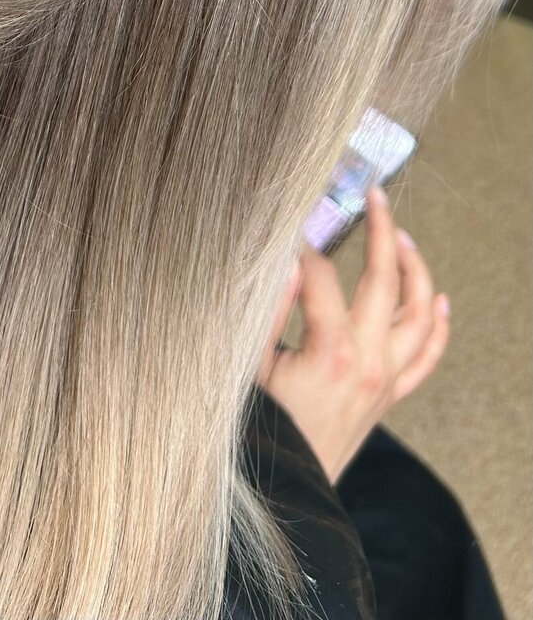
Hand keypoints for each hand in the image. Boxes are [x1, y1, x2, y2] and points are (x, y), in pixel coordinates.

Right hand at [257, 186, 450, 482]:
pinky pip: (429, 357)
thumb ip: (267, 311)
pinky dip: (441, 325)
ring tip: (402, 236)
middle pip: (386, 281)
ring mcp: (386, 380)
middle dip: (381, 230)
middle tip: (374, 196)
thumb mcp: (247, 367)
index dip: (304, 248)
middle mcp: (369, 362)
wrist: (286, 492)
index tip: (287, 232)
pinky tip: (440, 298)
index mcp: (331, 351)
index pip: (323, 275)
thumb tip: (284, 260)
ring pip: (421, 315)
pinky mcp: (390, 395)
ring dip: (417, 269)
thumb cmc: (260, 431)